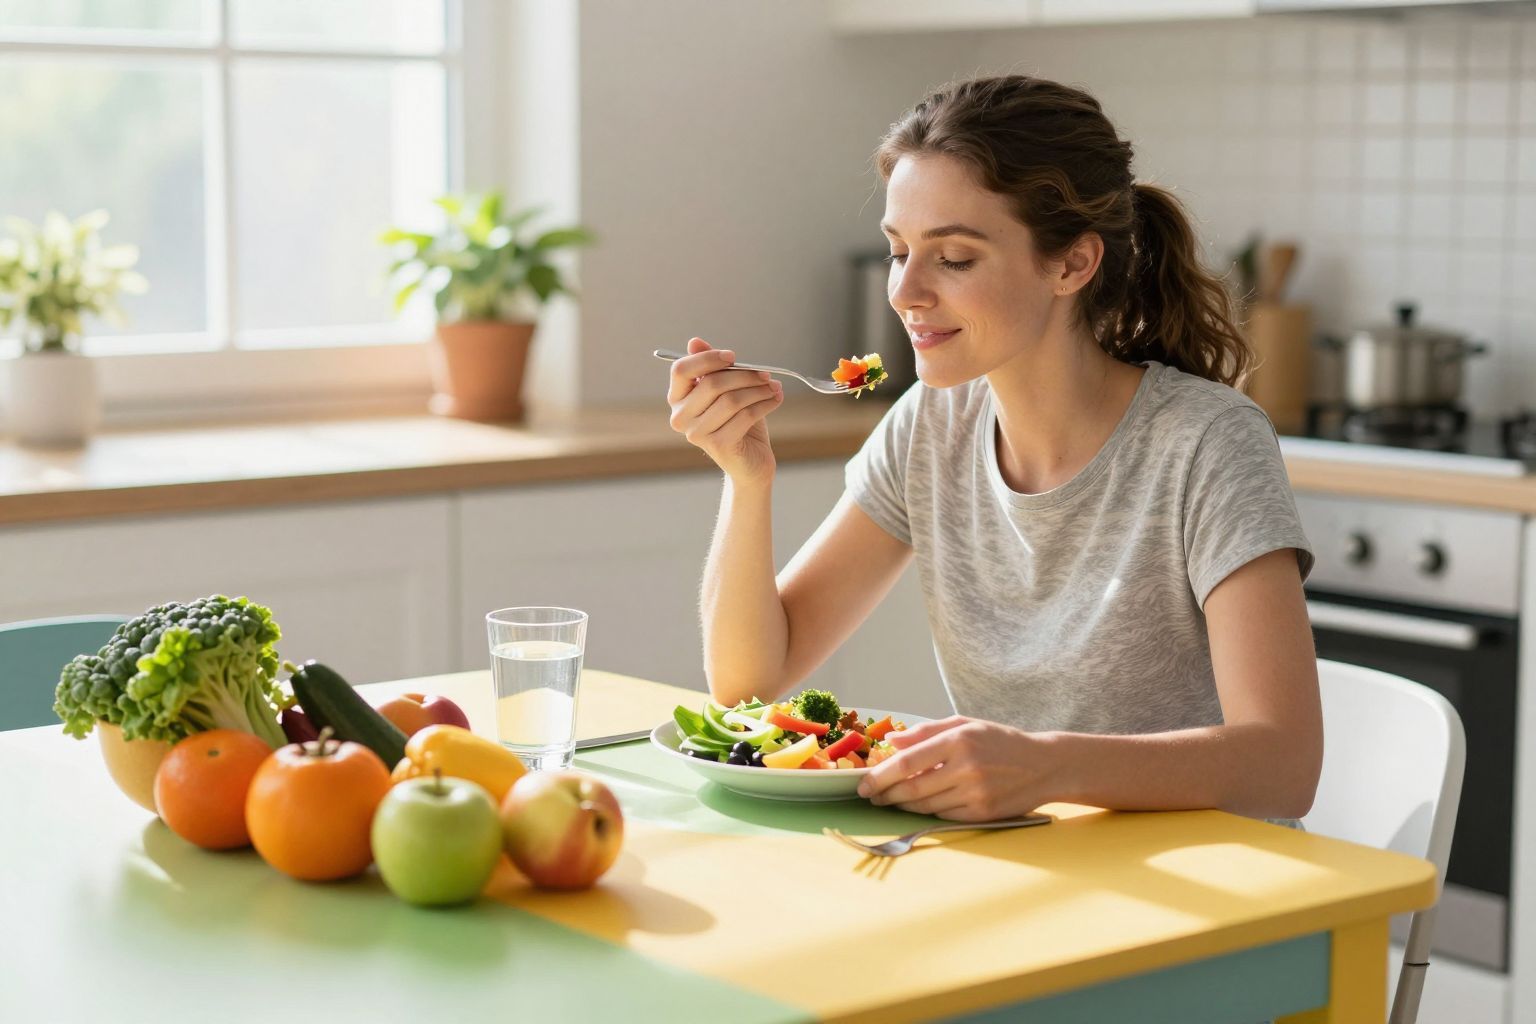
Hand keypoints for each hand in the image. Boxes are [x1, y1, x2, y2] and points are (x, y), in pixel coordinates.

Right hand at [666, 336, 783, 484]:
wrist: (749, 462)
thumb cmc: (737, 422)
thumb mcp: (725, 391)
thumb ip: (711, 368)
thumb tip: (694, 341)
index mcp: (677, 399)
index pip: (681, 370)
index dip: (708, 359)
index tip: (733, 356)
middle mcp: (680, 417)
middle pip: (712, 384)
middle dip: (744, 375)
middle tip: (766, 373)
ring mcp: (696, 434)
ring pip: (731, 400)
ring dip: (758, 390)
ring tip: (774, 387)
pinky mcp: (718, 445)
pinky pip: (745, 415)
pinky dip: (765, 404)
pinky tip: (775, 400)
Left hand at [856, 716, 1058, 821]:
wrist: (1045, 765)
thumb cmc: (1000, 741)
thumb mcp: (965, 724)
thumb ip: (926, 732)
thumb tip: (892, 742)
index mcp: (958, 740)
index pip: (908, 762)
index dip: (881, 776)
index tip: (864, 784)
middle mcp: (967, 767)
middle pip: (912, 788)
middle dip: (885, 794)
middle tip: (870, 796)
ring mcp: (976, 793)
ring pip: (925, 805)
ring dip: (902, 805)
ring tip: (889, 801)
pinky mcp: (983, 813)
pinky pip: (944, 815)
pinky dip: (927, 811)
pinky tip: (917, 806)